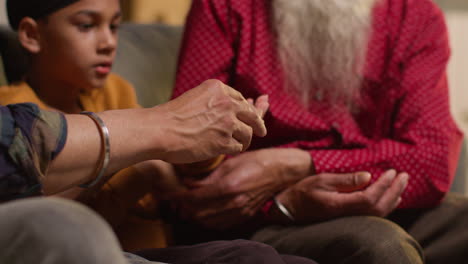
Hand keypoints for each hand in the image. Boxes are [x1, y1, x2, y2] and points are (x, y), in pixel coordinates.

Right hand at [154, 80, 268, 163]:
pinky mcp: (224, 142)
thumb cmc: (171, 116)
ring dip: (244, 140)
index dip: (248, 107)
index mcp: (218, 88)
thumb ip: (214, 102)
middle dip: (259, 122)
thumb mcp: (195, 98)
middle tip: (262, 130)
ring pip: (247, 133)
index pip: (240, 99)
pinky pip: (238, 146)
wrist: (159, 130)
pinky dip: (234, 149)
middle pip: (252, 114)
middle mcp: (227, 104)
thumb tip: (233, 110)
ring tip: (238, 144)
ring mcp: (227, 123)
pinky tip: (226, 150)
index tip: (254, 109)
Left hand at [175, 148, 311, 228]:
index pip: (194, 199)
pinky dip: (207, 220)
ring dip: (194, 214)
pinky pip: (219, 225)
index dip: (177, 197)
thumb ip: (208, 176)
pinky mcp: (244, 216)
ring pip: (206, 222)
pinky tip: (204, 210)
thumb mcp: (230, 163)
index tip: (168, 193)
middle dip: (183, 207)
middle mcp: (233, 203)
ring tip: (187, 204)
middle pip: (197, 213)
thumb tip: (187, 183)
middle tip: (175, 197)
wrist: (281, 171)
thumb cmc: (256, 161)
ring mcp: (239, 212)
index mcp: (228, 186)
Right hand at [273, 169, 408, 222]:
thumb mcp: (322, 181)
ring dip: (393, 198)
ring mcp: (349, 218)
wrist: (291, 209)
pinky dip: (386, 205)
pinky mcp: (349, 218)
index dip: (384, 185)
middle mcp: (347, 214)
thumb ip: (345, 180)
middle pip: (379, 207)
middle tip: (404, 176)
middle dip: (395, 191)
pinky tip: (391, 197)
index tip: (392, 172)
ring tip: (401, 184)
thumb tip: (368, 176)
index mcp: (340, 204)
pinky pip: (373, 214)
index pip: (370, 197)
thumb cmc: (303, 192)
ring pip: (378, 213)